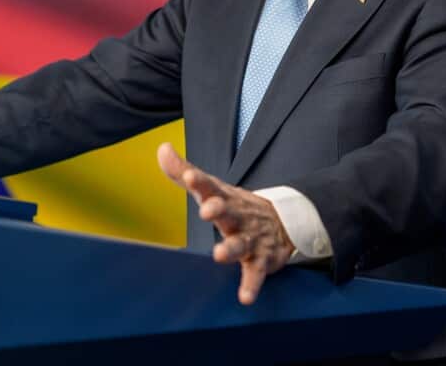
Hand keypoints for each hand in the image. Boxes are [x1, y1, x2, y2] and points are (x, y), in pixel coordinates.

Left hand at [157, 142, 294, 304]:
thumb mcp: (211, 187)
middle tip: (206, 210)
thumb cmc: (235, 205)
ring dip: (231, 248)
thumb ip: (183, 171)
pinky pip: (256, 273)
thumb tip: (162, 148)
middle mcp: (237, 216)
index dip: (199, 181)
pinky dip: (251, 285)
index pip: (209, 186)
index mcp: (223, 198)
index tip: (188, 176)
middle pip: (227, 211)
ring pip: (240, 243)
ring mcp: (250, 238)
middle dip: (217, 209)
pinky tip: (245, 297)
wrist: (284, 221)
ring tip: (219, 255)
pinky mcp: (261, 260)